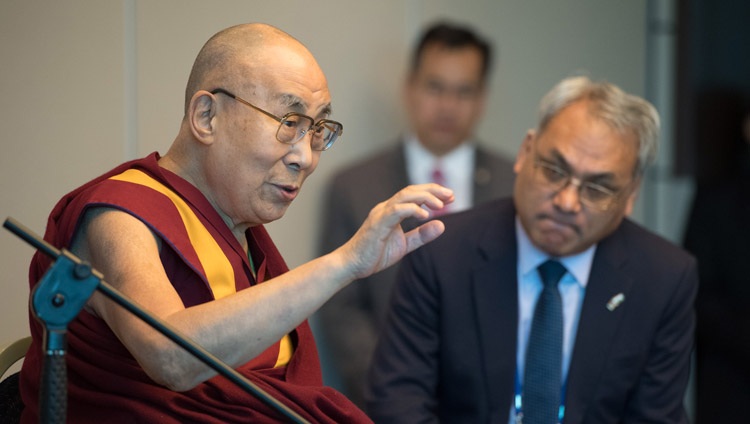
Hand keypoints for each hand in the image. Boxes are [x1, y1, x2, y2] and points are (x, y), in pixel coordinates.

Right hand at [337, 183, 453, 278]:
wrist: (351, 265)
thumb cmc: (374, 254)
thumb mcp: (404, 245)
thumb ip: (421, 235)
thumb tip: (441, 224)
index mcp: (392, 211)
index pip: (414, 194)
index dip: (433, 193)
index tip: (451, 198)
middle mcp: (386, 208)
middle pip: (412, 190)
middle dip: (433, 190)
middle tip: (451, 195)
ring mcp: (381, 214)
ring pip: (405, 196)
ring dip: (426, 197)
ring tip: (441, 204)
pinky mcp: (377, 224)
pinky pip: (396, 211)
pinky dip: (412, 210)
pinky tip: (425, 215)